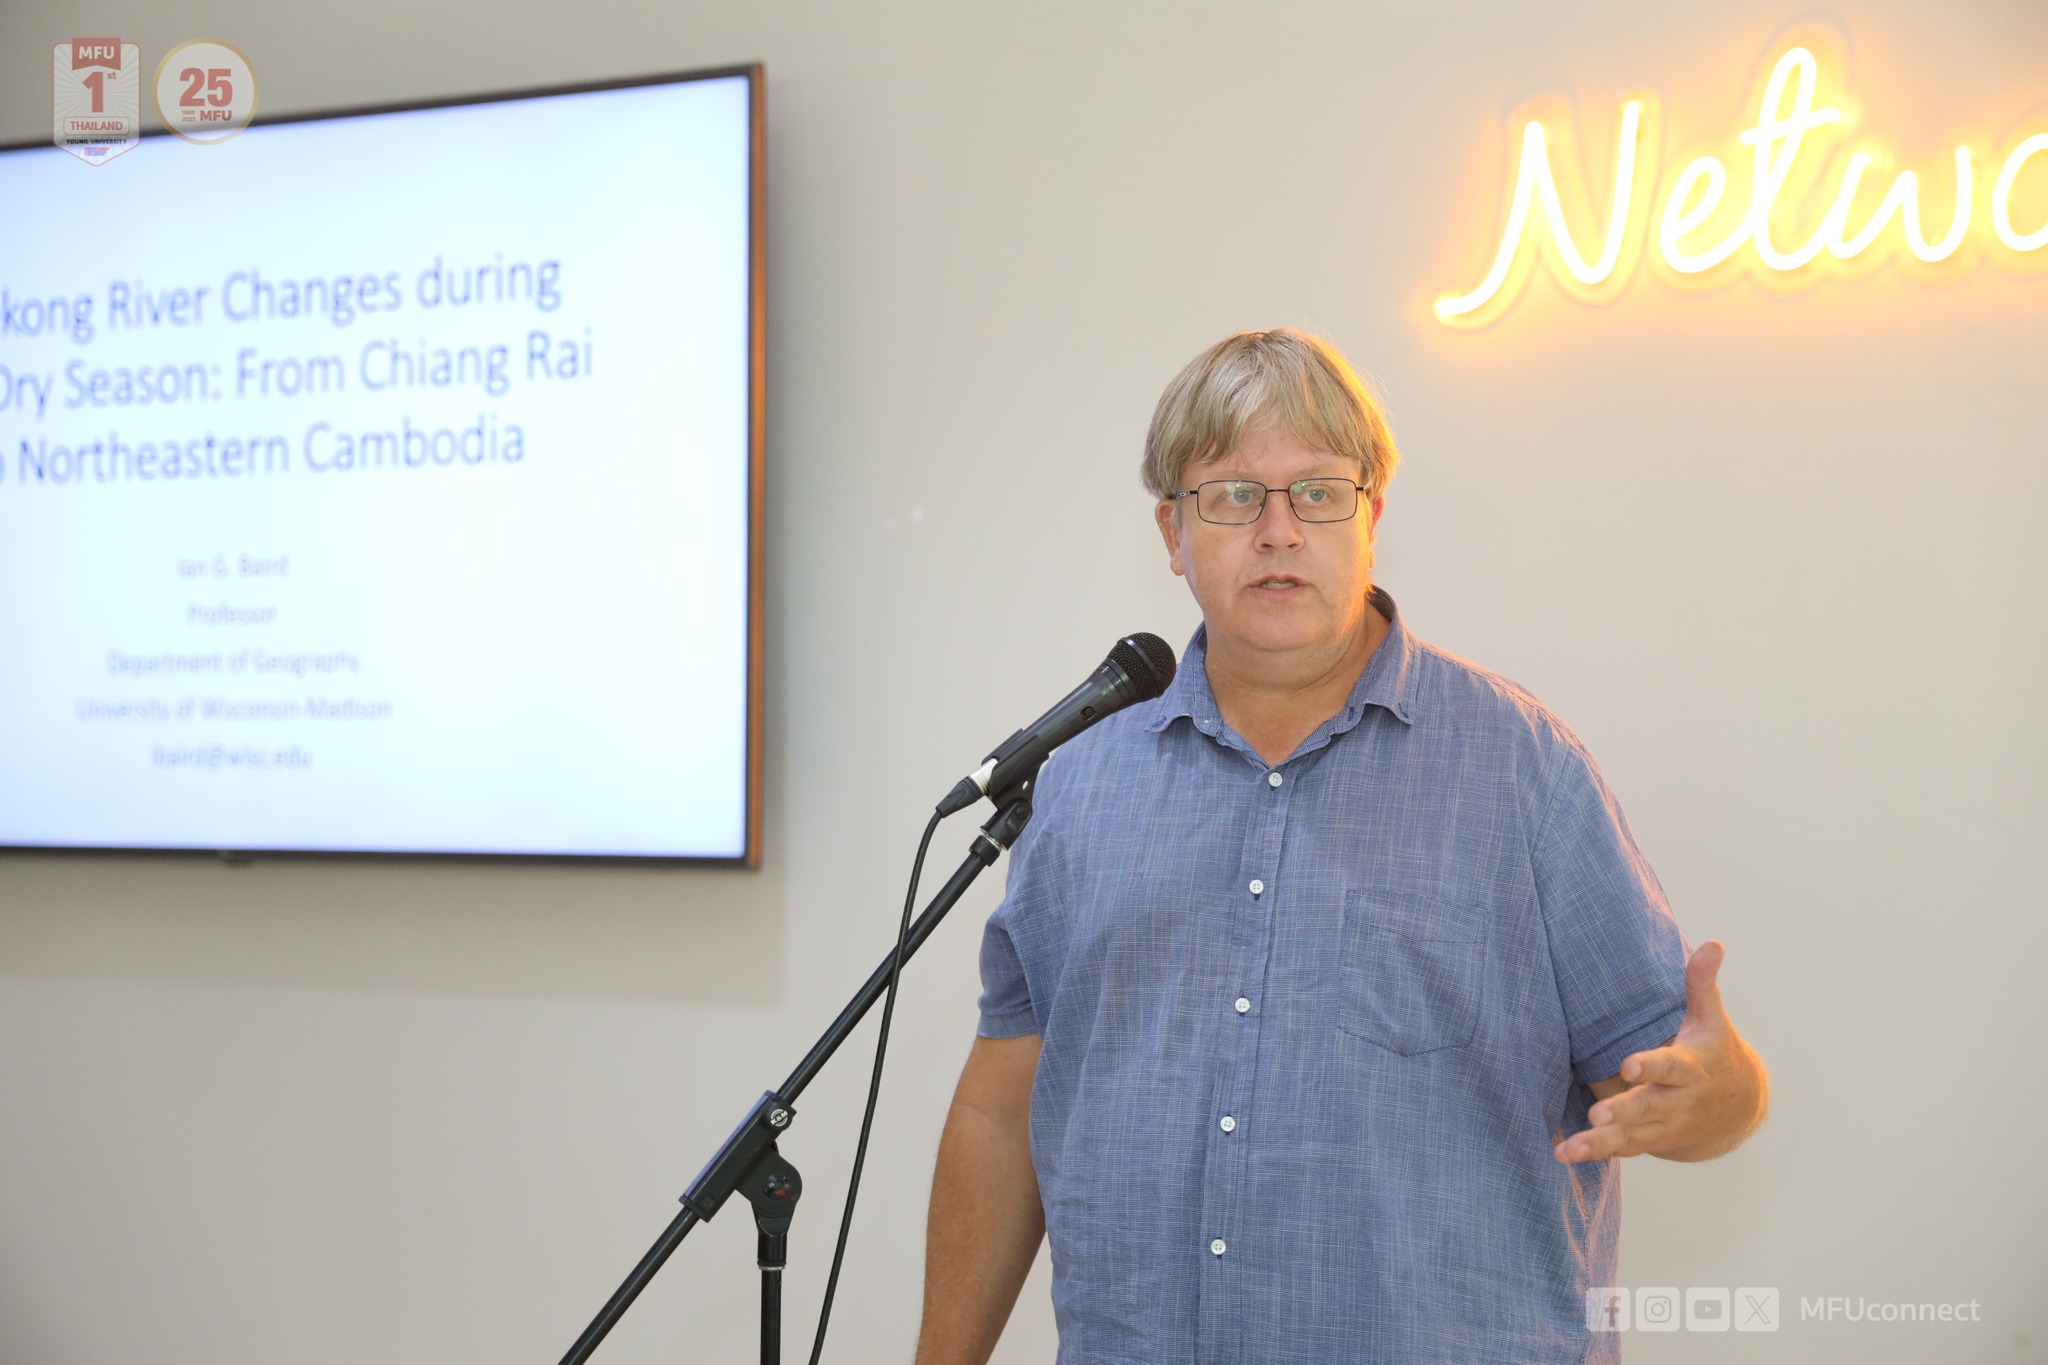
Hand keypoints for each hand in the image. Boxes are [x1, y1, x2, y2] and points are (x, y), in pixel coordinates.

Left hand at [1552, 940, 1767, 1163]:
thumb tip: (1712, 944)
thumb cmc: (1715, 1053)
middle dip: (1624, 1111)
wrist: (1739, 1109)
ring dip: (1598, 1143)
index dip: (1651, 1067)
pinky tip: (1561, 1154)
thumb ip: (1701, 984)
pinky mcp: (1651, 1141)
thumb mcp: (1711, 1019)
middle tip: (1597, 1114)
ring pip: (1631, 1137)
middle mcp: (1678, 1102)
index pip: (1670, 1067)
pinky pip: (1621, 1149)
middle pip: (1649, 1107)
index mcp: (1691, 1070)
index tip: (1628, 1065)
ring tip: (1567, 1149)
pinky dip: (1593, 1152)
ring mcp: (1664, 1126)